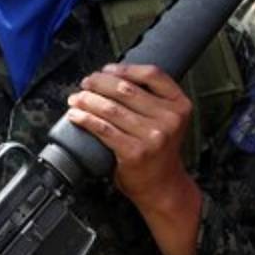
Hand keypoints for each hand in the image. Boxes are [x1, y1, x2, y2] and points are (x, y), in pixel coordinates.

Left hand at [66, 64, 202, 254]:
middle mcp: (169, 119)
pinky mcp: (134, 152)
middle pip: (126, 89)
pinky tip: (75, 115)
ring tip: (75, 98)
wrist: (163, 186)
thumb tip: (110, 78)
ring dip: (87, 100)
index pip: (153, 75)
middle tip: (85, 83)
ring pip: (111, 108)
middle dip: (99, 83)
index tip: (106, 69)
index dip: (125, 69)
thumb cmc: (159, 151)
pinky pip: (103, 129)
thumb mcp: (167, 121)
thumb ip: (151, 100)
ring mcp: (153, 136)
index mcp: (179, 105)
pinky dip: (85, 119)